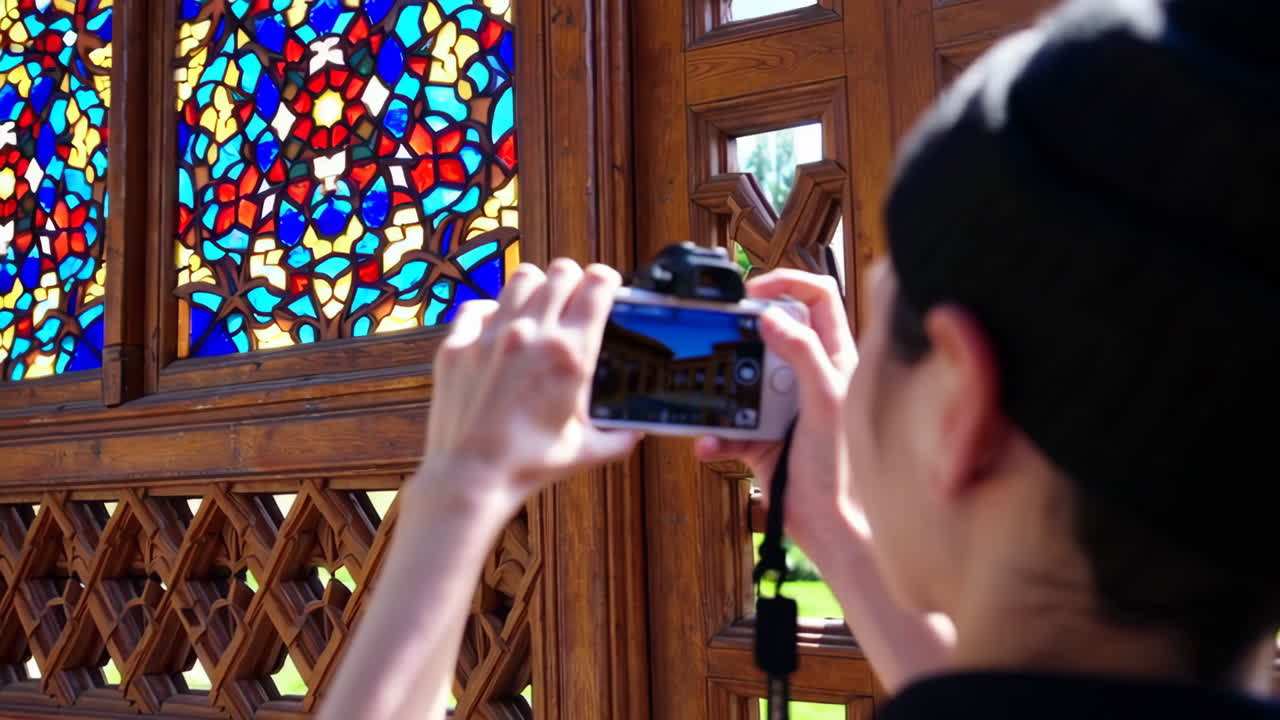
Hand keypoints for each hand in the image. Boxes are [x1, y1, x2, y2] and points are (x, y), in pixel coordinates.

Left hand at [421, 259, 641, 503]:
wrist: (472, 476)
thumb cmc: (527, 465)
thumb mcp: (585, 451)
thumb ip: (619, 438)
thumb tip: (637, 432)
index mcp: (570, 355)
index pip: (597, 286)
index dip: (607, 279)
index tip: (607, 285)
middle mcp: (533, 334)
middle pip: (561, 272)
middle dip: (574, 279)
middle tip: (575, 295)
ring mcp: (492, 335)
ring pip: (521, 278)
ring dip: (537, 286)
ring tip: (538, 304)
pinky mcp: (459, 345)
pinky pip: (478, 306)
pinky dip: (492, 310)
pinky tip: (497, 326)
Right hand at [695, 269, 858, 548]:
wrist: (830, 526)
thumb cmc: (843, 468)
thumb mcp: (826, 401)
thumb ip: (803, 354)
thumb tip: (771, 317)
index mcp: (836, 360)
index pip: (818, 298)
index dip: (787, 283)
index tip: (752, 292)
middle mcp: (809, 377)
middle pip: (769, 333)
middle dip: (740, 335)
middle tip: (717, 335)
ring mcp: (783, 406)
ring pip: (741, 378)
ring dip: (720, 388)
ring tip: (708, 396)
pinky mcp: (761, 437)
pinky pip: (728, 425)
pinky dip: (714, 434)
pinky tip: (709, 442)